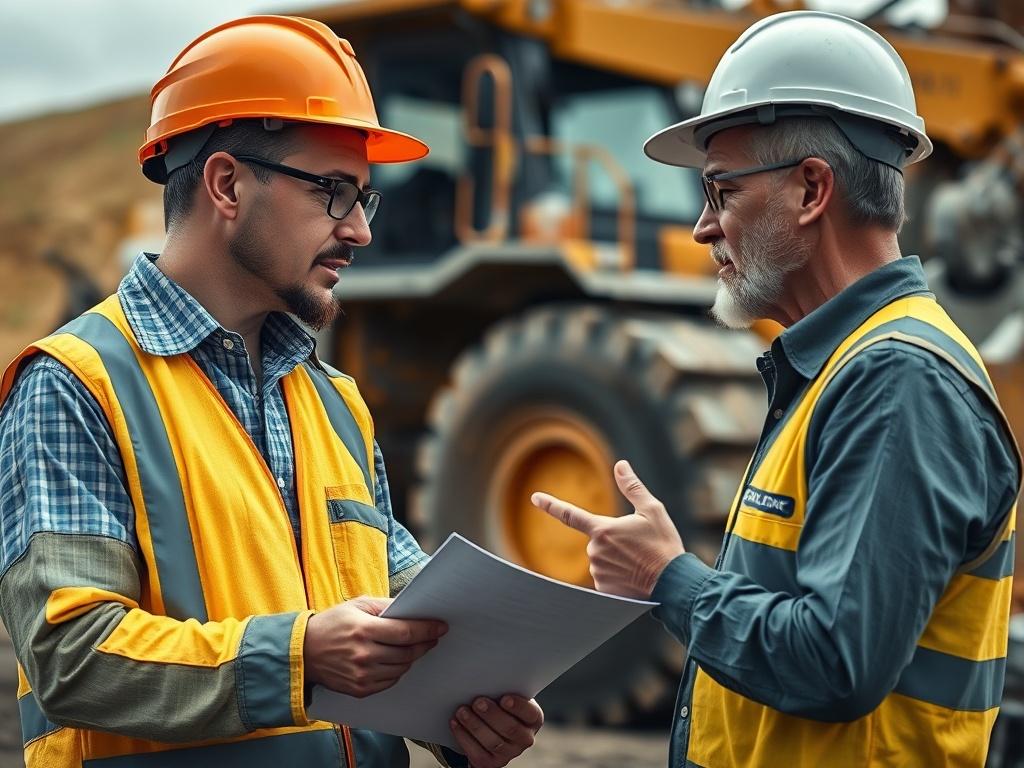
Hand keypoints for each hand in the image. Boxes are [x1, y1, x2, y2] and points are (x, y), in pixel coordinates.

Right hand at [303, 596, 446, 697]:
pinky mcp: (360, 690)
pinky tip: (393, 659)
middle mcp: (364, 655)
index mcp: (364, 630)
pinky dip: (396, 670)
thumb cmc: (332, 624)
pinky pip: (390, 681)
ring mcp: (362, 676)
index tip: (441, 627)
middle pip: (408, 653)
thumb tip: (411, 608)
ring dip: (411, 657)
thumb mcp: (357, 605)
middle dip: (424, 643)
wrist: (303, 652)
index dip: (427, 629)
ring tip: (411, 647)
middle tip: (432, 636)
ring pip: (402, 668)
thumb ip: (386, 606)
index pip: (406, 632)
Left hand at [449, 695, 542, 767]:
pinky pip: (477, 754)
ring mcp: (509, 753)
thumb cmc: (498, 703)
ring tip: (462, 711)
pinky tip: (455, 723)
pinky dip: (464, 738)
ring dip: (475, 725)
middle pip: (510, 729)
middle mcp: (525, 738)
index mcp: (533, 719)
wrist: (490, 727)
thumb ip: (502, 688)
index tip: (504, 698)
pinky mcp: (491, 763)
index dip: (518, 707)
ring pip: (493, 742)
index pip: (530, 714)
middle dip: (492, 715)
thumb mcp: (506, 694)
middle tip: (477, 702)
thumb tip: (486, 675)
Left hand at [531, 460, 684, 597]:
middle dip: (613, 540)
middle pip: (597, 540)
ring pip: (601, 559)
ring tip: (639, 563)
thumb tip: (620, 465)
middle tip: (638, 547)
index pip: (569, 514)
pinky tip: (634, 578)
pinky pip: (605, 578)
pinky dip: (617, 576)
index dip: (550, 505)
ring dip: (616, 559)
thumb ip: (632, 487)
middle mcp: (595, 551)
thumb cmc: (664, 544)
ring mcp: (598, 572)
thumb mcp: (652, 510)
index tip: (535, 498)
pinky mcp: (603, 590)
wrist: (674, 583)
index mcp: (603, 530)